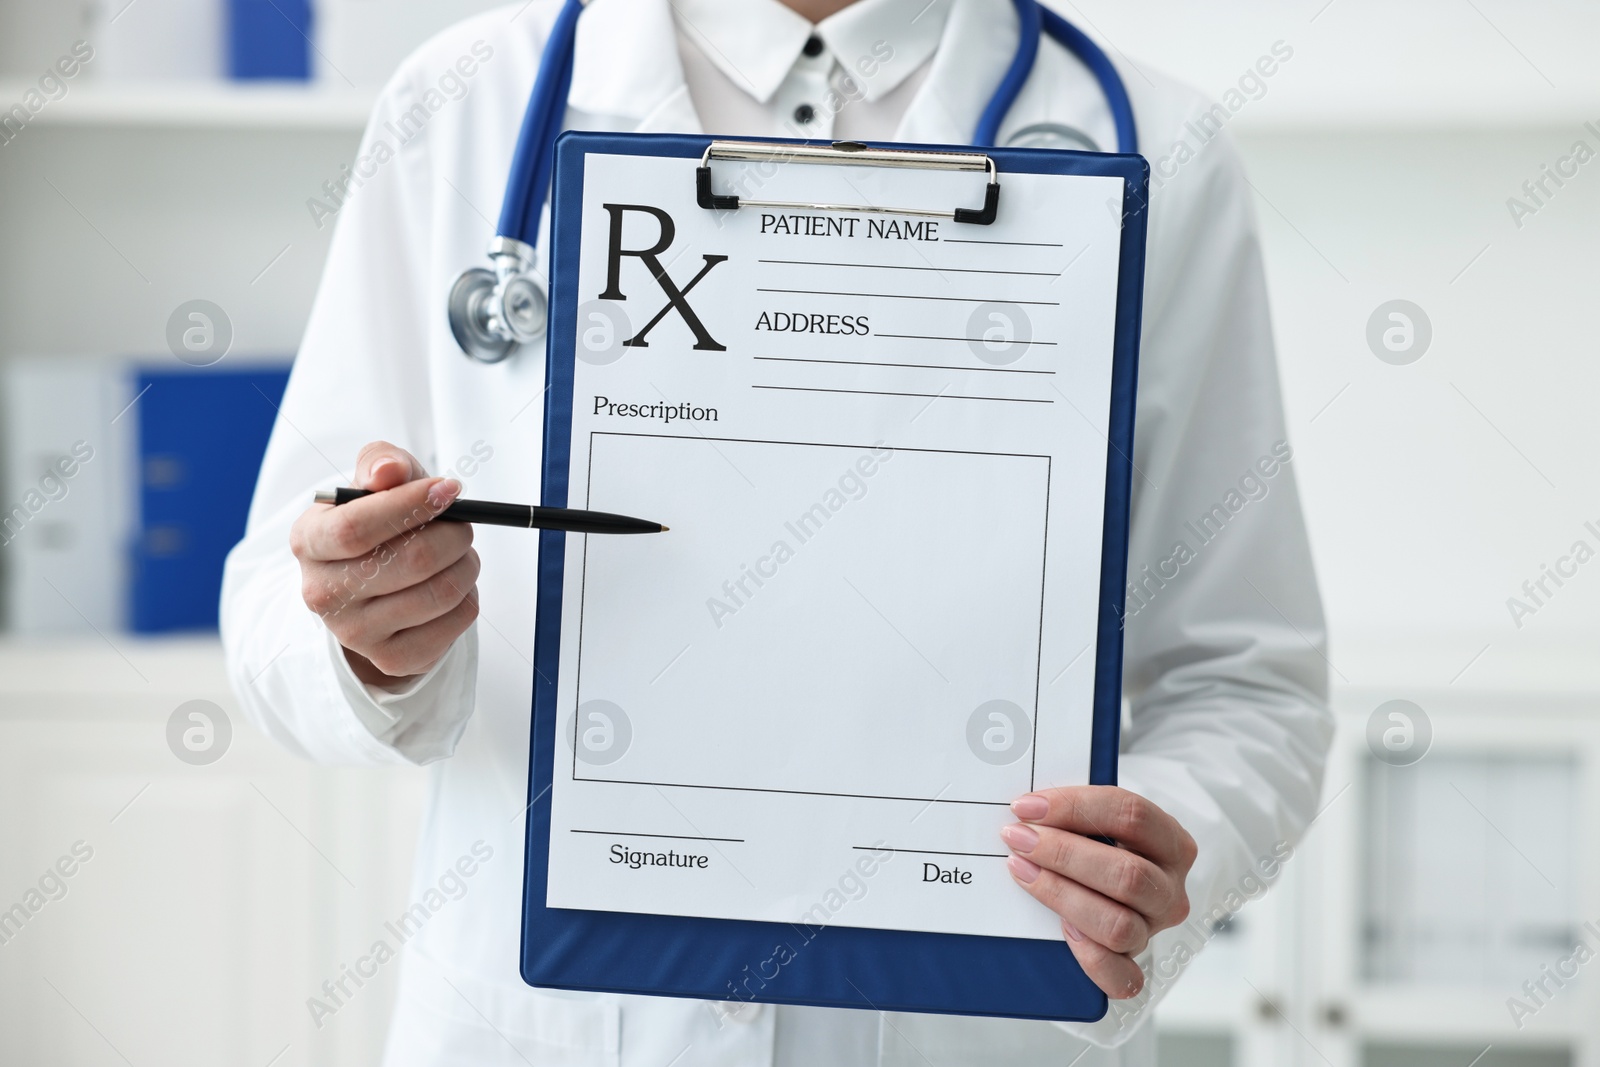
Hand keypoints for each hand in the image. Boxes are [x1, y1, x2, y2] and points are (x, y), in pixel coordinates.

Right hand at [290, 441, 479, 684]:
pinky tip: (452, 585)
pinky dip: (468, 597)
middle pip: (411, 561)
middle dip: (453, 535)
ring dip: (466, 564)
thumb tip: (389, 471)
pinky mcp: (392, 658)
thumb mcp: (374, 484)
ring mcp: (354, 633)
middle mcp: (322, 592)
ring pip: (441, 592)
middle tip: (462, 526)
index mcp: (309, 541)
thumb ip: (381, 464)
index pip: (356, 527)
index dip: (410, 505)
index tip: (449, 490)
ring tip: (459, 554)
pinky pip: (457, 622)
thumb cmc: (379, 523)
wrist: (374, 585)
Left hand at [1001, 786, 1196, 998]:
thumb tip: (1027, 809)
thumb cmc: (1096, 850)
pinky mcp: (1136, 967)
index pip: (1133, 816)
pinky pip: (1120, 977)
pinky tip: (1061, 929)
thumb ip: (1074, 815)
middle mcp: (1169, 889)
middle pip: (1127, 874)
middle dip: (1063, 854)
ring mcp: (1154, 931)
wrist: (1103, 892)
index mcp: (1170, 842)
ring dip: (1062, 895)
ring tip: (1022, 872)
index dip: (1076, 807)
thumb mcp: (1097, 824)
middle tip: (1019, 839)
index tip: (1027, 807)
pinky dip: (1089, 957)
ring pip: (1118, 925)